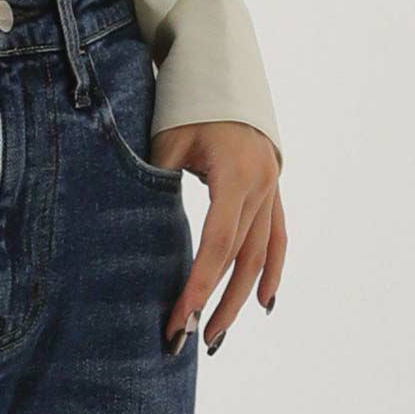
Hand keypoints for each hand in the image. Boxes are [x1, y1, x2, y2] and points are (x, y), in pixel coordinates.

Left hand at [155, 121, 284, 355]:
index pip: (217, 245)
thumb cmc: (187, 104)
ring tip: (219, 334)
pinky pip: (278, 237)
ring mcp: (272, 188)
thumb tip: (137, 230)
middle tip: (193, 340)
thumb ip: (157, 182)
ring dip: (242, 297)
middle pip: (242, 258)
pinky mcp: (272, 188)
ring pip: (261, 254)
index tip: (178, 319)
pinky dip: (273, 270)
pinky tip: (266, 302)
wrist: (221, 73)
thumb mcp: (168, 140)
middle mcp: (262, 186)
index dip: (198, 285)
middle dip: (217, 302)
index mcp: (236, 175)